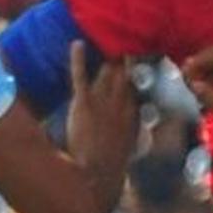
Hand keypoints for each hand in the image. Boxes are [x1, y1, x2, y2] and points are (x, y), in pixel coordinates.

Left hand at [66, 43, 143, 179]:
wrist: (98, 173)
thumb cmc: (112, 163)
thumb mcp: (129, 142)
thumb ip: (131, 125)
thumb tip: (132, 114)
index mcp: (132, 111)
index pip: (135, 84)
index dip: (134, 69)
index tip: (134, 54)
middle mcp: (121, 102)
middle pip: (123, 73)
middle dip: (122, 56)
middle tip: (120, 40)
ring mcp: (102, 101)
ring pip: (106, 71)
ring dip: (106, 57)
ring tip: (104, 39)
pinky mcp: (84, 103)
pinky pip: (81, 76)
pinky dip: (78, 59)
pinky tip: (77, 44)